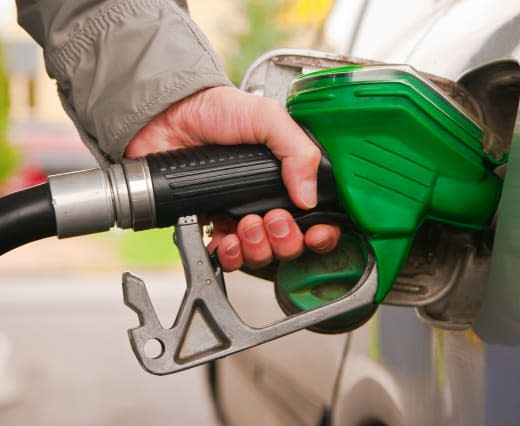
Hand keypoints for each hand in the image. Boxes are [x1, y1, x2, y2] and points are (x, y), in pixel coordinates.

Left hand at [125, 86, 339, 270]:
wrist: (167, 116)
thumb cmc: (216, 110)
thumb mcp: (267, 118)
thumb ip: (297, 151)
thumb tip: (309, 196)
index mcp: (288, 178)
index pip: (318, 217)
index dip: (321, 232)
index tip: (315, 232)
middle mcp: (267, 201)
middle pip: (291, 244)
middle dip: (286, 240)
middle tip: (273, 220)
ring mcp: (239, 216)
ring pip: (261, 255)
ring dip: (258, 249)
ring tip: (246, 226)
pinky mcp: (211, 225)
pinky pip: (227, 257)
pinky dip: (229, 256)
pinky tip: (226, 240)